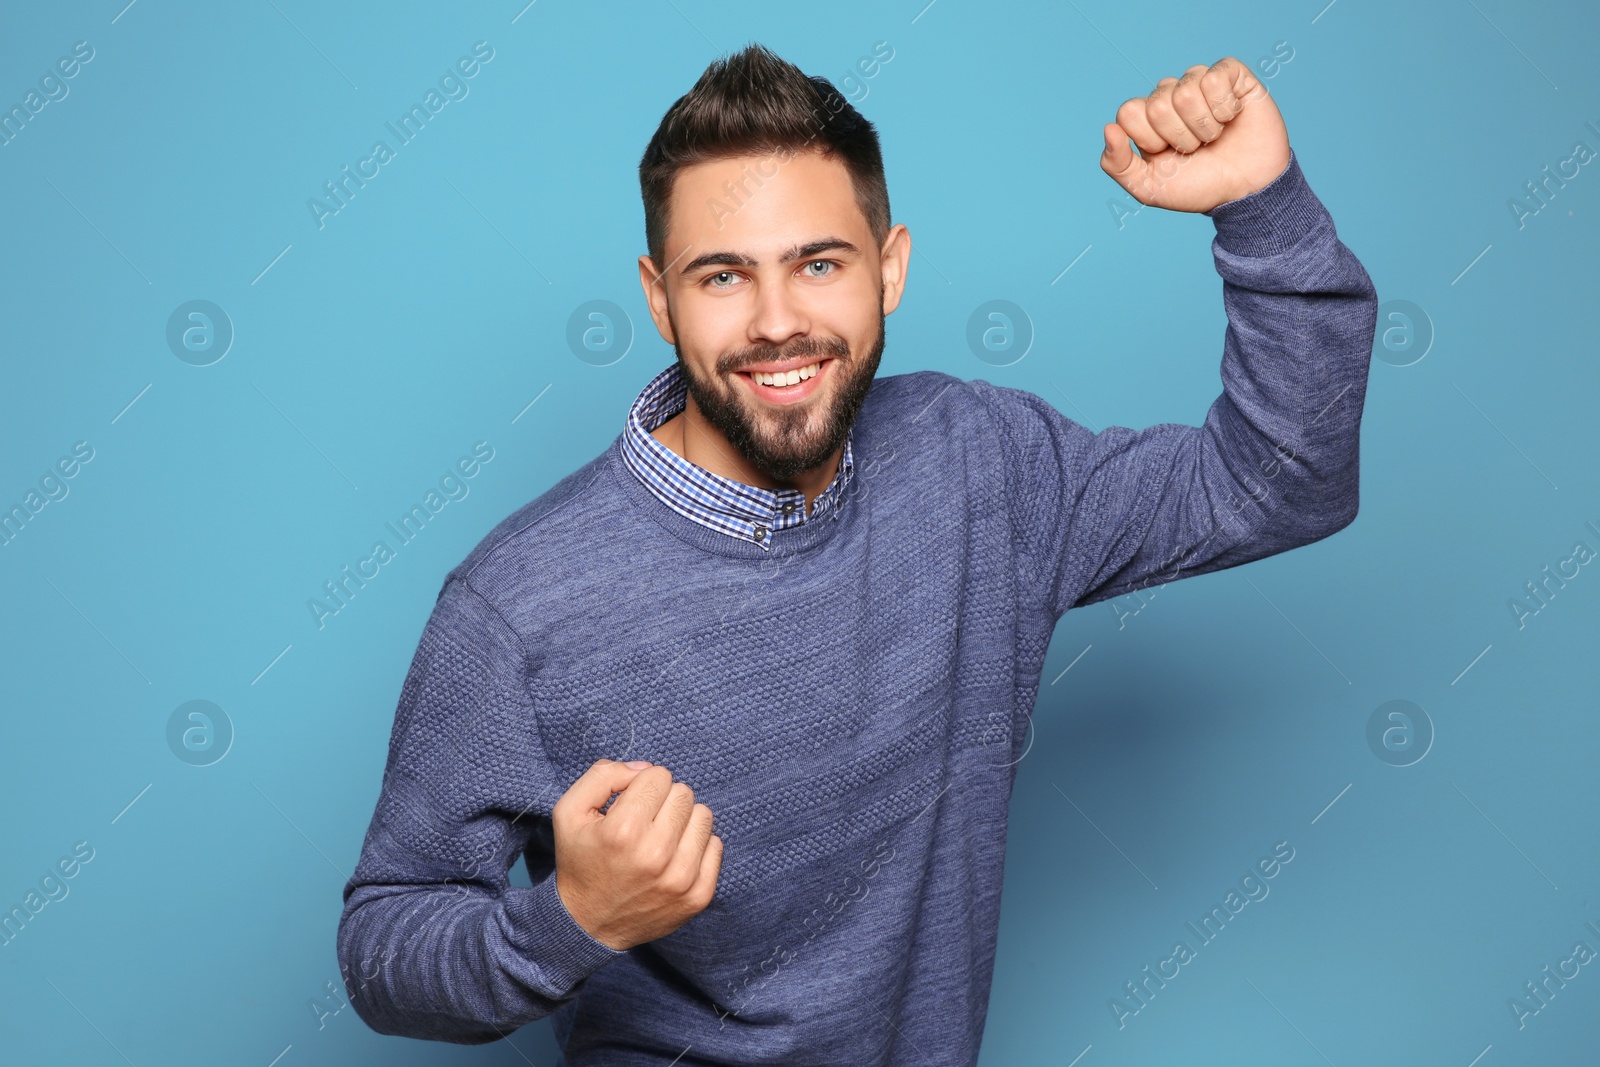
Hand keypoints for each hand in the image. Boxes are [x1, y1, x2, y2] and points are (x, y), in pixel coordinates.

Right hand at [551, 759, 723, 950]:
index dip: (641, 786)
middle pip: (683, 793)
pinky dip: (696, 846)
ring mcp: (681, 879)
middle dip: (663, 801)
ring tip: (660, 838)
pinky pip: (716, 845)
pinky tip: (673, 858)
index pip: (658, 776)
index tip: (629, 806)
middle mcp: (656, 854)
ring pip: (704, 815)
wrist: (588, 925)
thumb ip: (603, 776)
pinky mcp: (698, 896)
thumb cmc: (580, 862)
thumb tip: (646, 768)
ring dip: (682, 821)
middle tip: (644, 823)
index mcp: (623, 830)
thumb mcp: (570, 812)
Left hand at [1099, 56, 1289, 213]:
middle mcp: (1170, 95)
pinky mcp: (1230, 75)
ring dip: (1204, 126)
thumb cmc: (1199, 187)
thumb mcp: (1148, 188)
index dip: (1149, 139)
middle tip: (1196, 148)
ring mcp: (1199, 83)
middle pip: (1157, 103)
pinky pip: (1214, 77)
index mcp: (1146, 118)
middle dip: (1180, 137)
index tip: (1166, 154)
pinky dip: (1224, 107)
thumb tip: (1108, 129)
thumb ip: (1117, 165)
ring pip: (1185, 92)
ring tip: (1215, 136)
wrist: (1246, 191)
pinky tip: (1231, 117)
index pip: (1129, 112)